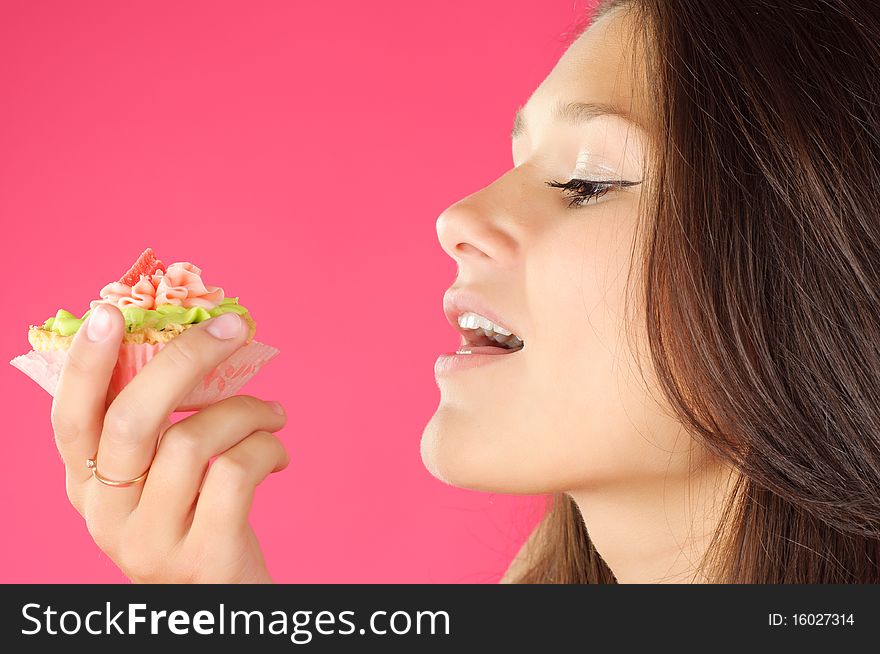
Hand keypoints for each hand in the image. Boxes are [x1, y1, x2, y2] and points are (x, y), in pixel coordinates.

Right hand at [49, 303, 288, 582]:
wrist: (223, 600)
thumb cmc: (196, 520)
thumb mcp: (160, 478)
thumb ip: (158, 427)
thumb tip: (194, 340)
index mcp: (86, 485)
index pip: (70, 418)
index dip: (86, 363)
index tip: (111, 312)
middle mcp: (106, 515)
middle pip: (131, 420)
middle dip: (185, 360)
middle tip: (232, 328)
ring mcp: (151, 541)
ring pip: (191, 442)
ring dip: (245, 410)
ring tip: (274, 414)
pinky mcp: (203, 556)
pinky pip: (236, 474)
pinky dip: (266, 448)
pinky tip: (278, 453)